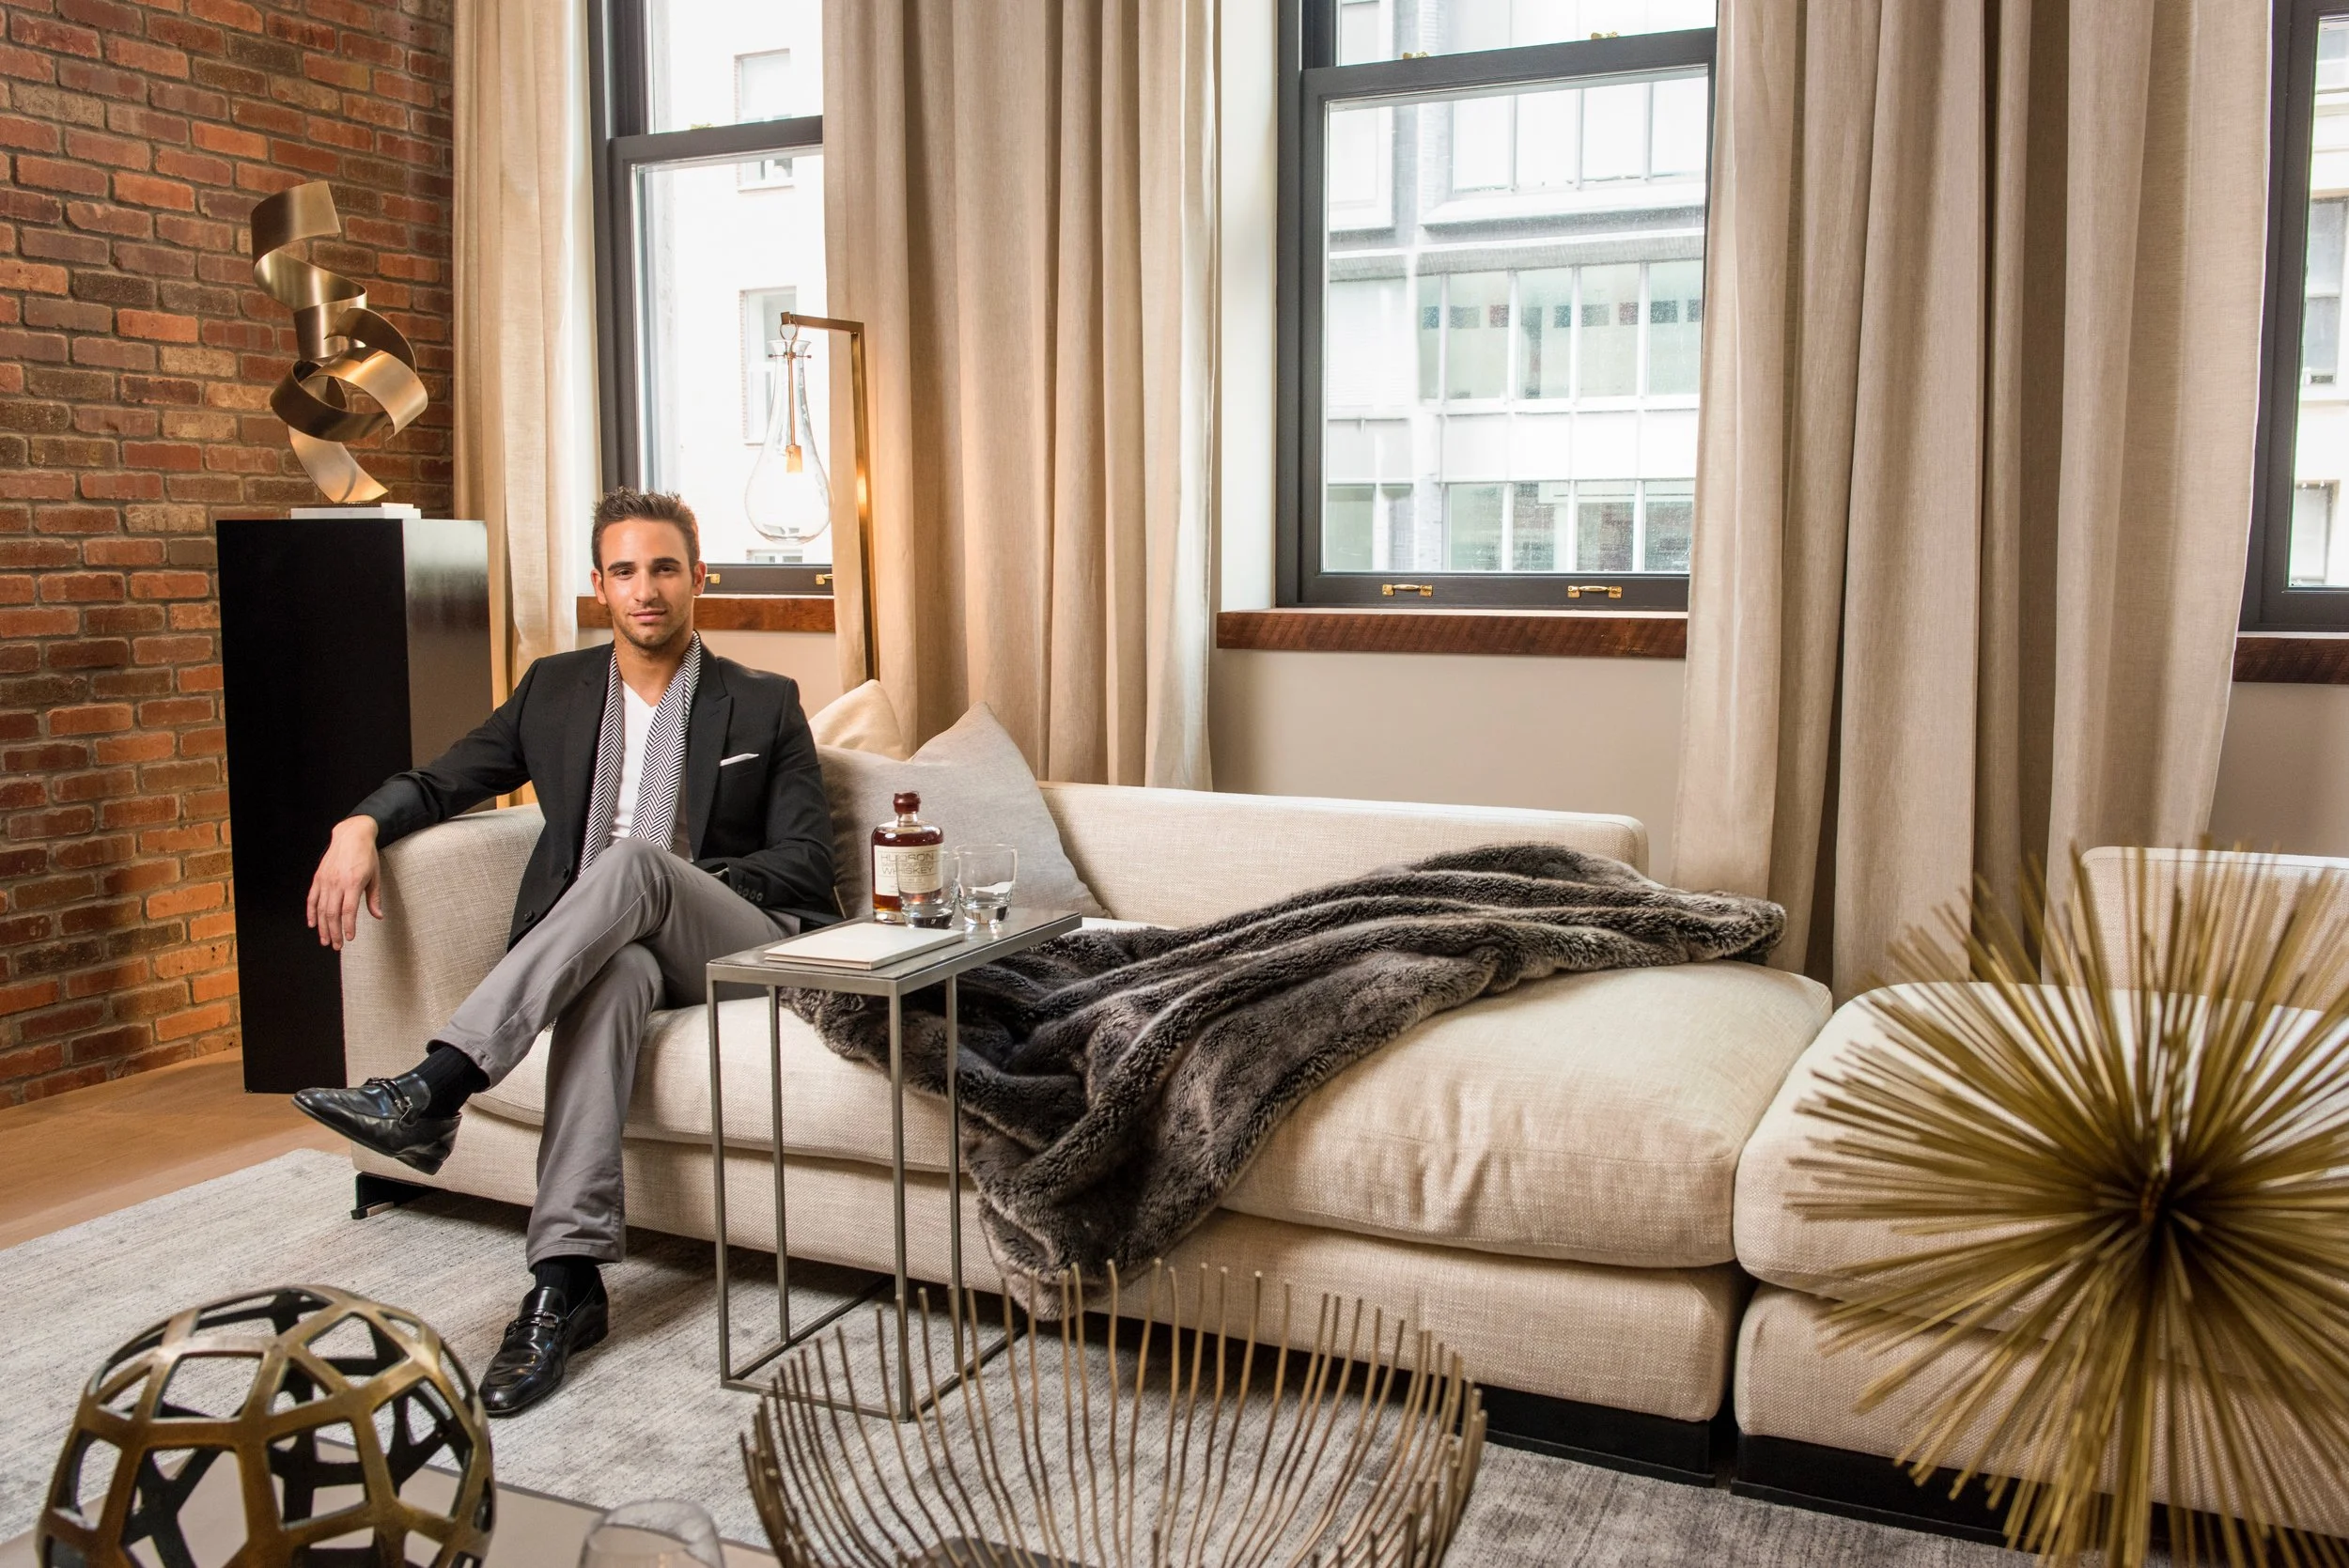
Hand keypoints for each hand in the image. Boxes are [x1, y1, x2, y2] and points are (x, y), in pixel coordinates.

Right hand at [307, 816, 381, 950]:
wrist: (351, 835)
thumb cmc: (366, 855)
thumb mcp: (375, 876)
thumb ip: (374, 898)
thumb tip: (378, 916)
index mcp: (352, 883)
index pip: (348, 911)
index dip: (348, 926)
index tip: (349, 938)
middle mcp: (336, 883)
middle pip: (332, 913)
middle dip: (334, 932)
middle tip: (336, 945)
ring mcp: (325, 880)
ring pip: (320, 909)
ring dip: (322, 926)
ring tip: (325, 940)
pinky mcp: (318, 877)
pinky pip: (312, 898)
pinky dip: (311, 912)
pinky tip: (312, 924)